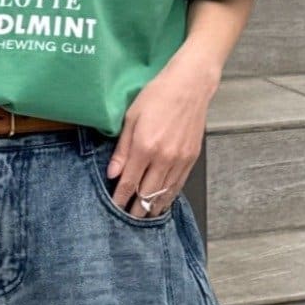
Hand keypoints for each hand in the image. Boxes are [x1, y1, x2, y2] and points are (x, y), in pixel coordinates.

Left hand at [104, 51, 219, 216]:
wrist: (190, 85)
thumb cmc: (158, 95)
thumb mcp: (131, 118)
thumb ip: (121, 149)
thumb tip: (112, 173)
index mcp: (145, 147)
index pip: (129, 183)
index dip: (120, 199)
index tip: (113, 209)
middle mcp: (164, 158)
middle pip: (147, 195)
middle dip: (135, 210)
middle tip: (127, 219)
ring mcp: (180, 160)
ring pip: (164, 194)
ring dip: (152, 207)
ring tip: (143, 216)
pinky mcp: (191, 158)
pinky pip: (178, 185)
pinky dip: (168, 197)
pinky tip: (161, 202)